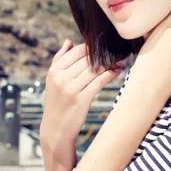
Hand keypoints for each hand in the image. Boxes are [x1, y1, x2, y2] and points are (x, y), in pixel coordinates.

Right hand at [39, 40, 121, 154]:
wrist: (55, 129)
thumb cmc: (57, 102)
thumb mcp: (53, 80)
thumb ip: (60, 59)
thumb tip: (69, 41)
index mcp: (54, 70)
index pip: (77, 51)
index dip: (92, 47)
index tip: (103, 47)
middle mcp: (61, 77)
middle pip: (87, 58)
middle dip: (103, 54)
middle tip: (115, 52)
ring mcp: (71, 88)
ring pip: (95, 68)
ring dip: (109, 63)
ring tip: (117, 61)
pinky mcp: (81, 99)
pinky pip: (99, 81)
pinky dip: (110, 74)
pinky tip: (116, 71)